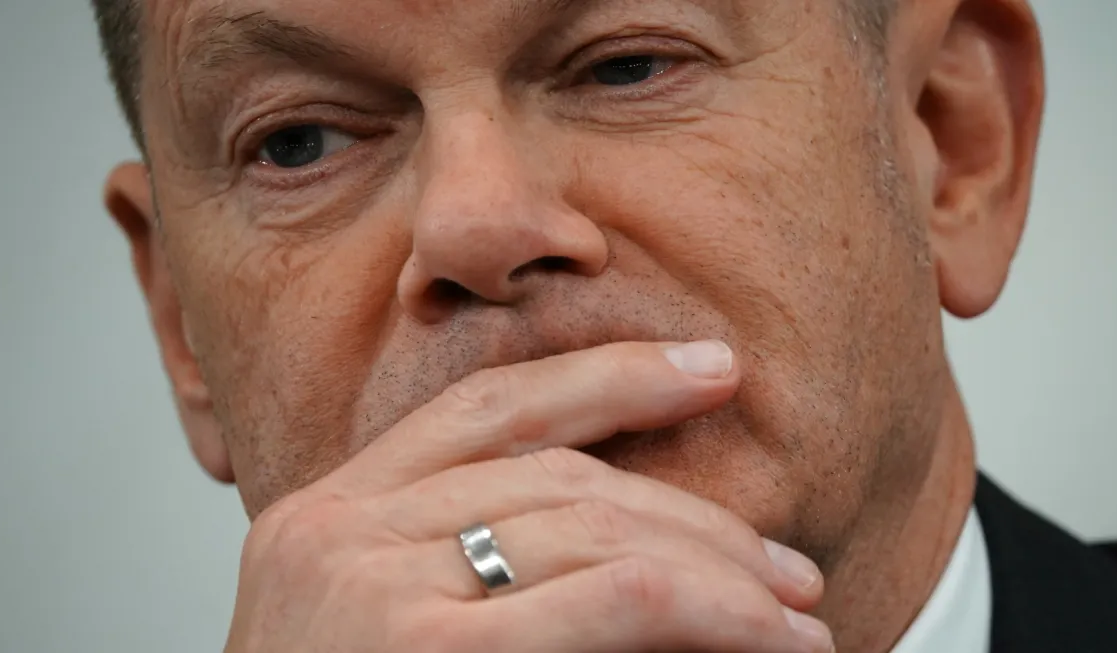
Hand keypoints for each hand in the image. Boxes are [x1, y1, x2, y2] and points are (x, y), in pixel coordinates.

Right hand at [224, 341, 833, 652]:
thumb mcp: (380, 637)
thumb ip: (468, 577)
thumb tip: (630, 548)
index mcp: (322, 517)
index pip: (485, 409)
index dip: (607, 377)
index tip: (708, 372)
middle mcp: (335, 532)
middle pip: (556, 473)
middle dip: (691, 509)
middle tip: (783, 563)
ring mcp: (369, 586)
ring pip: (596, 525)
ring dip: (718, 564)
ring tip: (794, 605)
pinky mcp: (423, 649)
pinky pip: (615, 596)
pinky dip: (712, 608)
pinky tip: (769, 632)